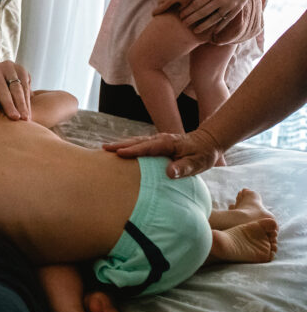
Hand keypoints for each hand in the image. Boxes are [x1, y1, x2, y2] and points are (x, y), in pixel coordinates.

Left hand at [0, 61, 31, 119]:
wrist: (1, 83)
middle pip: (2, 88)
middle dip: (9, 104)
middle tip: (14, 118)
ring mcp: (9, 67)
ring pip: (16, 87)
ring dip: (21, 104)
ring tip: (25, 118)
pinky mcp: (21, 70)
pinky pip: (25, 86)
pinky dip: (27, 101)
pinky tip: (28, 112)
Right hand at [102, 128, 223, 178]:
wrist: (208, 142)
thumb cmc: (202, 154)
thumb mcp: (197, 163)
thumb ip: (183, 168)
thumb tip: (169, 173)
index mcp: (168, 144)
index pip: (147, 147)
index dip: (133, 151)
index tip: (118, 153)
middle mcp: (160, 139)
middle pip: (137, 141)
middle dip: (120, 144)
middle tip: (104, 148)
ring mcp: (157, 139)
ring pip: (136, 141)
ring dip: (121, 144)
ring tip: (106, 148)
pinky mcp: (156, 143)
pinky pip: (139, 143)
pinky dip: (128, 145)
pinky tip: (120, 149)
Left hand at [178, 0, 255, 33]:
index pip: (195, 5)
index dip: (187, 11)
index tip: (180, 15)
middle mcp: (220, 0)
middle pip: (202, 13)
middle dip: (191, 20)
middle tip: (183, 24)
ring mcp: (229, 6)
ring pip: (213, 19)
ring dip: (203, 26)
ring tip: (195, 30)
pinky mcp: (237, 9)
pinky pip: (226, 20)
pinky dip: (219, 27)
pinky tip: (213, 32)